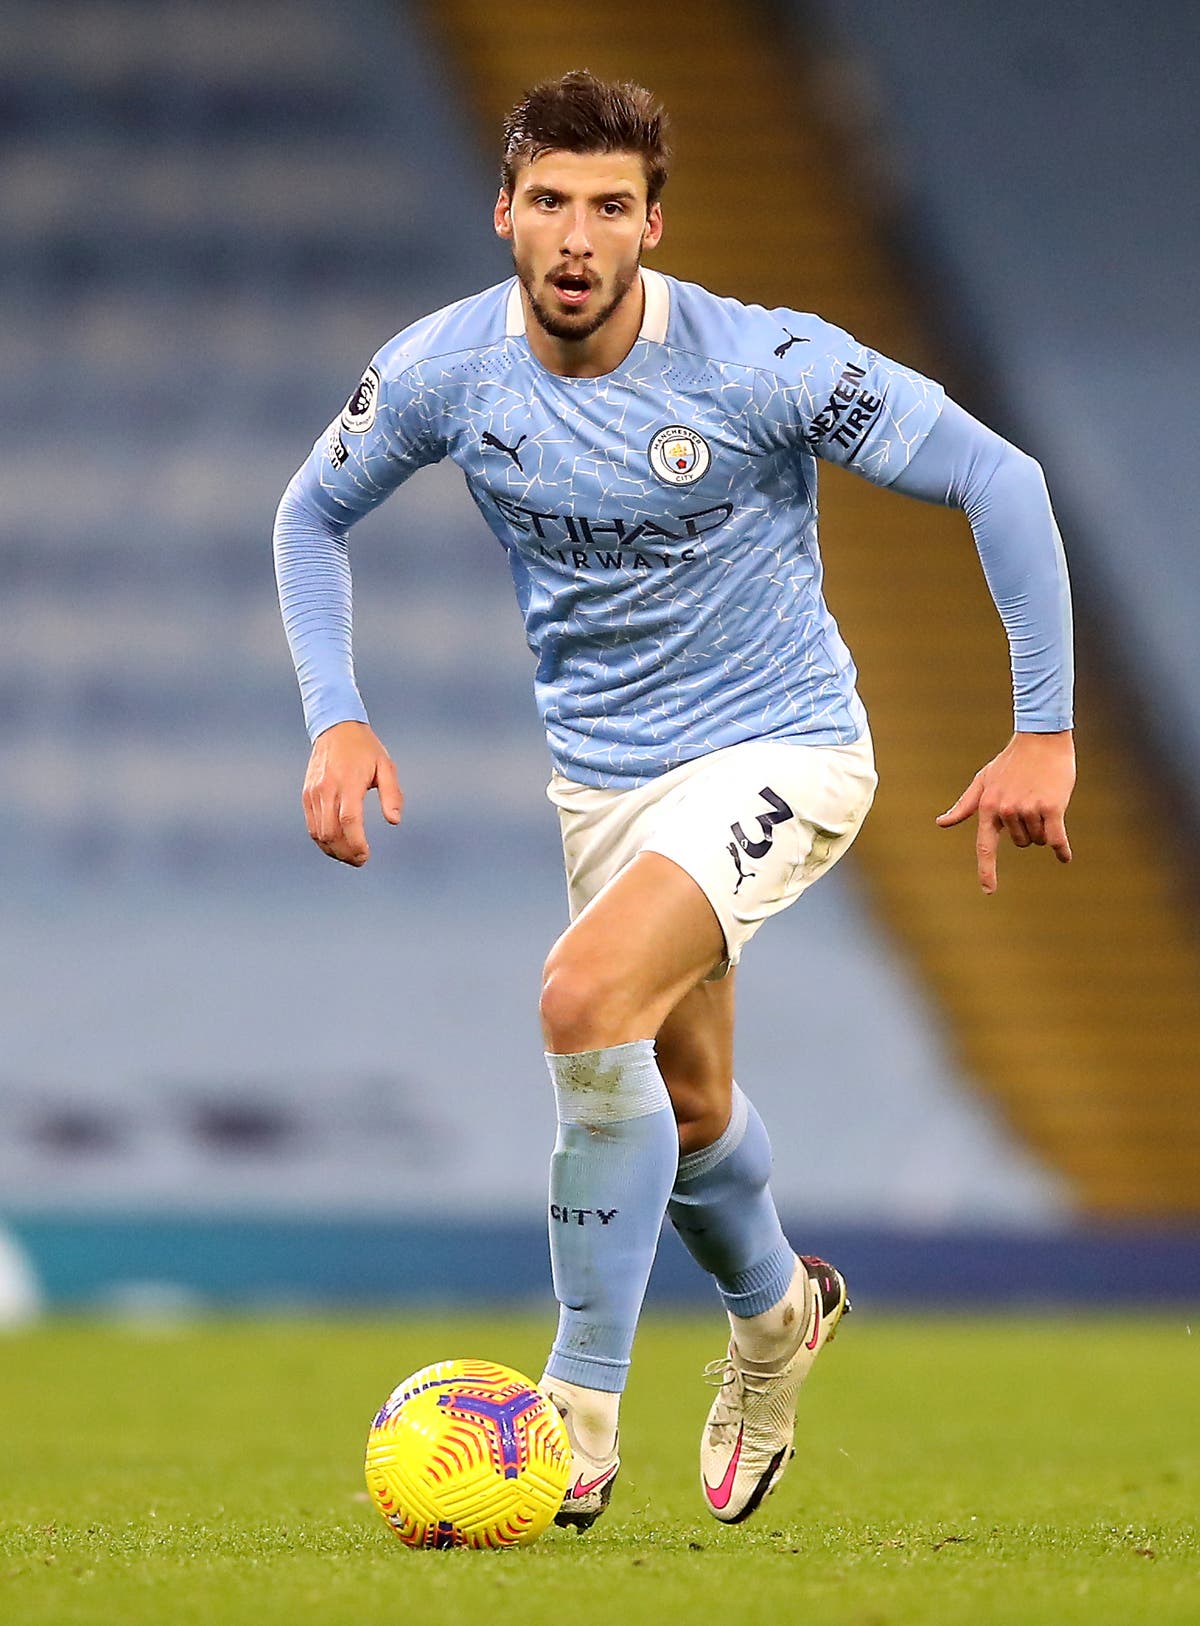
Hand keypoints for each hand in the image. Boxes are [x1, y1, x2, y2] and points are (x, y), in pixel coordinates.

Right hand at [302, 720, 402, 865]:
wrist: (336, 728)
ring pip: (319, 833)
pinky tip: (337, 845)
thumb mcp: (386, 766)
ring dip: (334, 851)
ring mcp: (314, 793)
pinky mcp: (307, 795)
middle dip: (346, 853)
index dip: (356, 844)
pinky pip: (312, 826)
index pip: (349, 821)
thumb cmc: (365, 749)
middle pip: (331, 833)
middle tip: (361, 860)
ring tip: (350, 856)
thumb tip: (394, 821)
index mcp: (348, 782)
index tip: (366, 855)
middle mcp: (327, 789)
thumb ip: (392, 794)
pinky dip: (323, 840)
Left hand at [936, 730, 1074, 893]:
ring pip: (1038, 839)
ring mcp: (1028, 809)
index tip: (988, 890)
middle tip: (1030, 800)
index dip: (987, 870)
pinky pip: (1055, 838)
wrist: (1041, 738)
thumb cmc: (1011, 761)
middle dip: (1026, 829)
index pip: (985, 846)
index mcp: (987, 807)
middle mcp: (1005, 811)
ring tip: (1042, 798)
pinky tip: (1064, 857)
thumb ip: (965, 805)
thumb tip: (941, 823)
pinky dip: (1061, 849)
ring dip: (1043, 826)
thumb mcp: (983, 781)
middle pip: (1020, 842)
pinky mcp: (1051, 807)